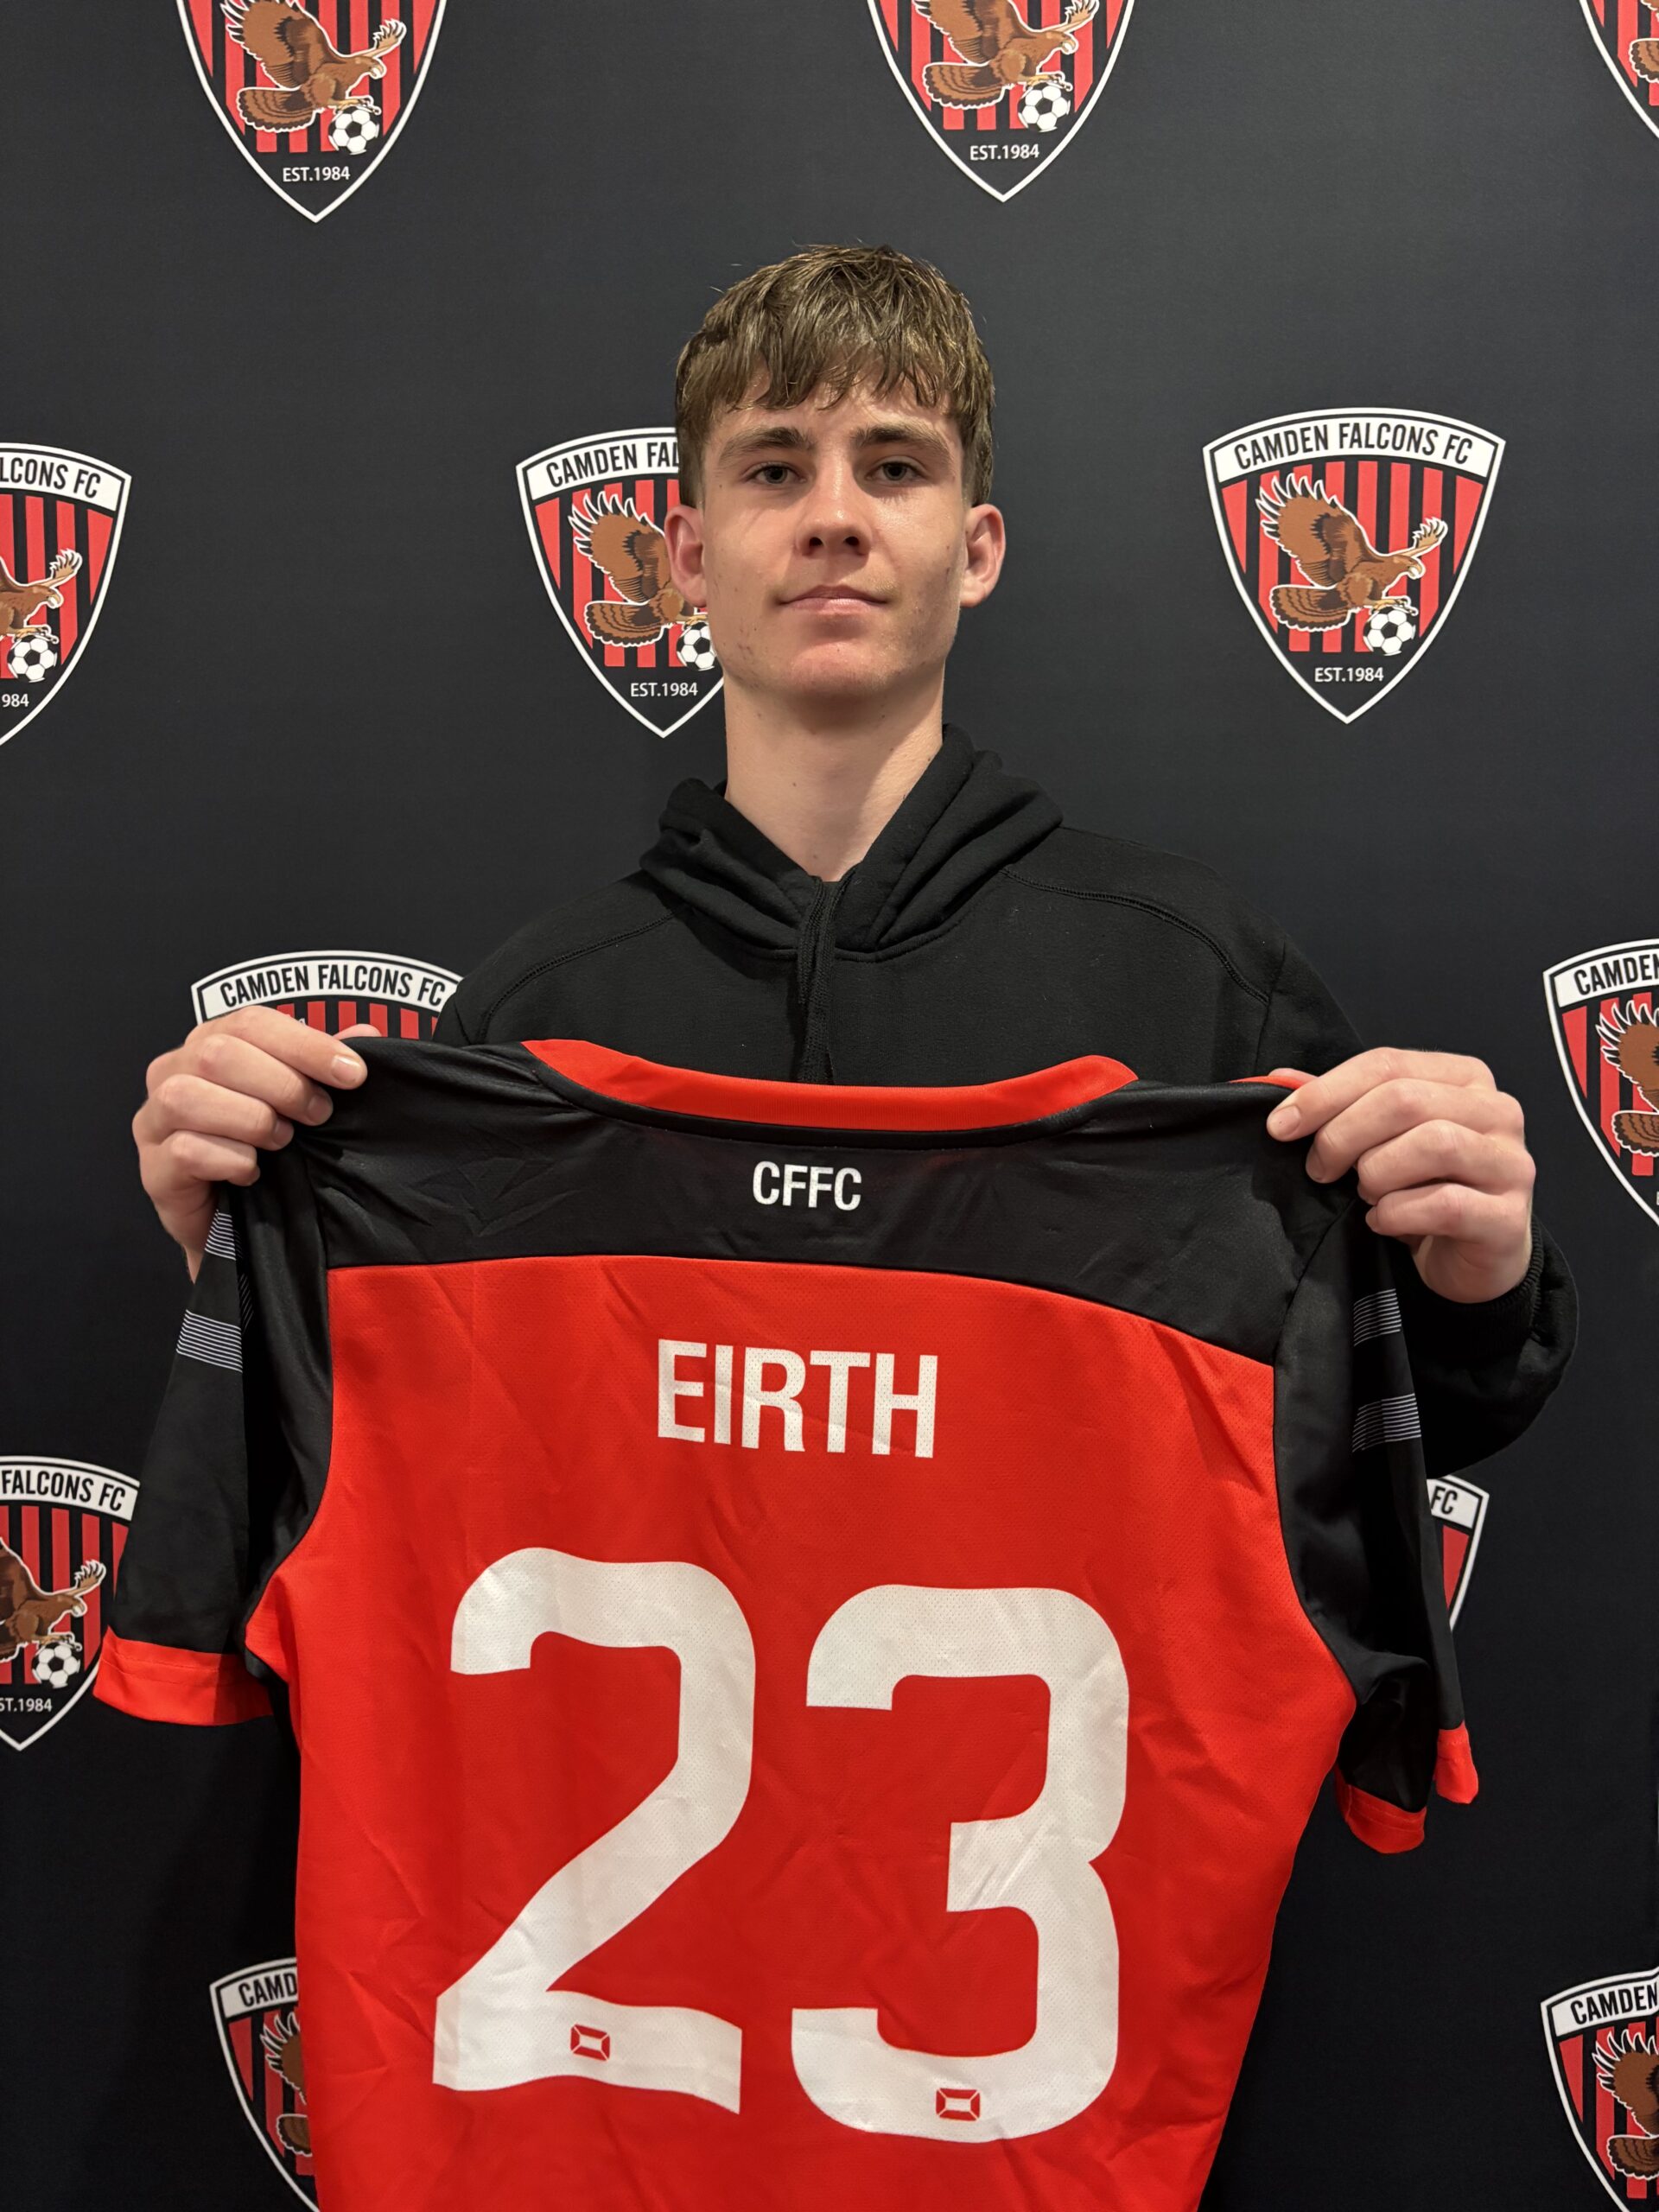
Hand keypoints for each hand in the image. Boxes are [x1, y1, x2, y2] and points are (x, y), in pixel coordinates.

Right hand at [134, 1009, 375, 1279]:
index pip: (251, 1022)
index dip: (305, 1044)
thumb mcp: (301, 1102)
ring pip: (189, 1097)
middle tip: (318, 1114)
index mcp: (209, 1043)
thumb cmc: (268, 1152)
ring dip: (252, 1119)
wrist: (240, 1226)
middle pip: (218, 1053)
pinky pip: (185, 1151)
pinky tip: (253, 1171)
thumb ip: (324, 1065)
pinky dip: (230, 1159)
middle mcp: (172, 1072)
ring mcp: (154, 1120)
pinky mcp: (153, 1168)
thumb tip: (366, 1032)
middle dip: (282, 1084)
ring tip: (283, 1141)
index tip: (353, 1073)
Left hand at [1262, 1048, 1535, 1303]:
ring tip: (1365, 1192)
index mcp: (1464, 1079)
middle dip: (1343, 1134)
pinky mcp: (1507, 1217)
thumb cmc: (1426, 1190)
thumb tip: (1281, 1080)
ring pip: (1432, 1143)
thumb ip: (1340, 1106)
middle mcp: (1496, 1111)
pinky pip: (1445, 1204)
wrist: (1474, 1258)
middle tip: (1320, 1168)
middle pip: (1404, 1099)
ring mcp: (1509, 1163)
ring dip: (1377, 1172)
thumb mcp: (1383, 1141)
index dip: (1325, 1092)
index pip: (1386, 1064)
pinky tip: (1383, 1220)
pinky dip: (1397, 1213)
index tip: (1281, 1125)